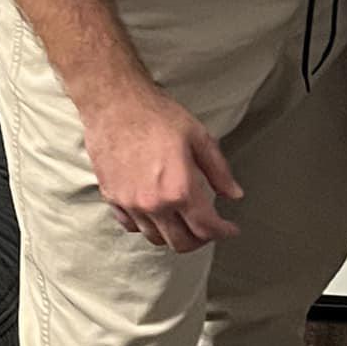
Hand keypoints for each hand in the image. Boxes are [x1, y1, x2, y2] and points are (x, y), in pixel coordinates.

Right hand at [81, 80, 243, 252]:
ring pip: (155, 238)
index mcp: (179, 189)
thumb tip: (234, 194)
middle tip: (208, 229)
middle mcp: (154, 203)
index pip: (206, 228)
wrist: (115, 102)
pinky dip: (147, 225)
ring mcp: (130, 204)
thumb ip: (219, 170)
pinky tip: (155, 212)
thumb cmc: (156, 114)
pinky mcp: (112, 198)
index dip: (223, 232)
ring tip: (182, 220)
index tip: (229, 229)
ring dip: (173, 234)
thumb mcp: (198, 136)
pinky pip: (131, 225)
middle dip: (199, 240)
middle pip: (180, 243)